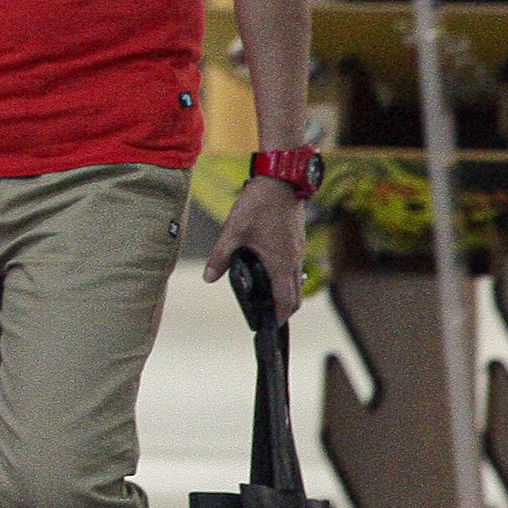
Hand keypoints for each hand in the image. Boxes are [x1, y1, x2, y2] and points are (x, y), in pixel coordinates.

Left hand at [204, 175, 309, 317]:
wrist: (281, 180)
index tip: (267, 327)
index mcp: (280, 263)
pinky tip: (268, 273)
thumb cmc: (259, 205)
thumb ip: (220, 257)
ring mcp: (298, 250)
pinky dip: (285, 278)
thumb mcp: (233, 232)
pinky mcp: (297, 241)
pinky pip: (294, 267)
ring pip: (295, 281)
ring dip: (284, 294)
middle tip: (267, 318)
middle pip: (295, 296)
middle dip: (283, 311)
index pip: (285, 301)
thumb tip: (209, 278)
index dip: (277, 317)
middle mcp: (294, 260)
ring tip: (265, 299)